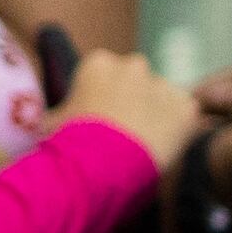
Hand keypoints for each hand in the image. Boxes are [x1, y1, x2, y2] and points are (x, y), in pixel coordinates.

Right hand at [48, 45, 204, 171]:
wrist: (98, 169)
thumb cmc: (68, 145)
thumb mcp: (49, 123)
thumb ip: (56, 113)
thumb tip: (45, 119)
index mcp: (98, 63)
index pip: (106, 74)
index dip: (104, 99)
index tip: (99, 122)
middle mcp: (134, 65)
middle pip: (138, 81)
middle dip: (133, 102)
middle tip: (122, 135)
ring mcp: (163, 85)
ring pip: (163, 99)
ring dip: (156, 116)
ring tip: (142, 148)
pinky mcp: (186, 107)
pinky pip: (186, 117)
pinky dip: (179, 131)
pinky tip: (161, 151)